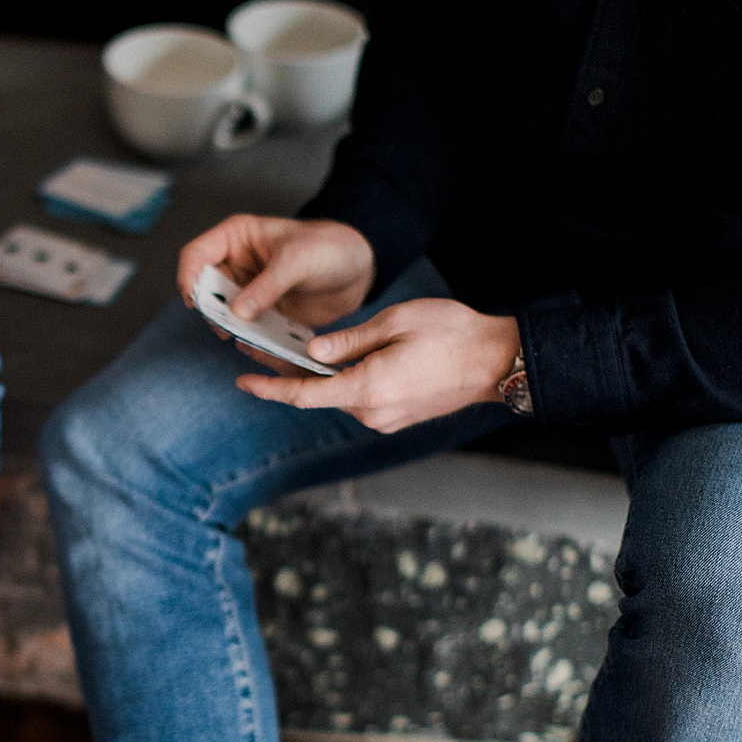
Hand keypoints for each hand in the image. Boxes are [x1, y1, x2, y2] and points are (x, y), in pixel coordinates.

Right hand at [177, 214, 376, 326]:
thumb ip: (267, 286)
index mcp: (236, 238)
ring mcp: (246, 291)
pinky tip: (261, 347)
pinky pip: (245, 330)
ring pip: (222, 314)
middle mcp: (235, 264)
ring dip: (229, 329)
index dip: (189, 278)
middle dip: (211, 310)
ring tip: (246, 339)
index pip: (195, 255)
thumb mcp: (298, 261)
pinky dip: (249, 340)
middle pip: (204, 290)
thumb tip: (237, 313)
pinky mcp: (261, 313)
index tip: (197, 303)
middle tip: (226, 328)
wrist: (358, 269)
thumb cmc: (329, 248)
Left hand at [236, 296, 521, 430]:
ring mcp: (386, 420)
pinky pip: (360, 400)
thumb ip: (349, 340)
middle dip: (290, 375)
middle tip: (261, 349)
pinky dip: (345, 383)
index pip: (304, 394)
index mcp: (368, 388)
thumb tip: (312, 350)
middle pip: (318, 396)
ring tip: (301, 348)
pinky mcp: (397, 419)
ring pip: (340, 397)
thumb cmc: (452, 333)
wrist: (497, 362)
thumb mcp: (395, 322)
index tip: (243, 380)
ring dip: (322, 377)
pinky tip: (340, 362)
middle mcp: (373, 412)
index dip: (270, 388)